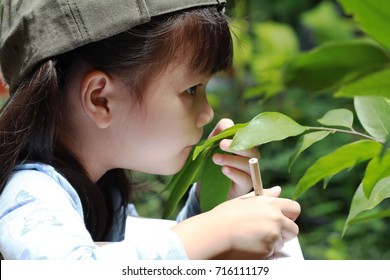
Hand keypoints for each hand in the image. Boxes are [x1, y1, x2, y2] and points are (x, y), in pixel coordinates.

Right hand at [172, 186, 300, 258]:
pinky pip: (271, 253)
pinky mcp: (268, 249)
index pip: (294, 208)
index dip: (290, 215)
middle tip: (269, 233)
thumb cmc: (226, 215)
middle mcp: (275, 218)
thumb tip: (278, 190)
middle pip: (293, 229)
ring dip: (272, 243)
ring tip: (252, 239)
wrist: (215, 232)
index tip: (283, 219)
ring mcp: (273, 234)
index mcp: (270, 203)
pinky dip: (263, 252)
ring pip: (281, 243)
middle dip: (285, 233)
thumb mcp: (245, 200)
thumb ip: (265, 196)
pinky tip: (249, 246)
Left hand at [208, 118, 259, 198]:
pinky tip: (224, 169)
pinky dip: (235, 173)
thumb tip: (227, 125)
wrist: (205, 185)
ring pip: (249, 164)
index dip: (241, 134)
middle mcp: (250, 158)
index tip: (226, 132)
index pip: (250, 137)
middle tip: (222, 144)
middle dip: (237, 146)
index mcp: (244, 146)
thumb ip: (219, 132)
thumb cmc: (211, 162)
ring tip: (215, 158)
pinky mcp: (245, 187)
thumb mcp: (212, 145)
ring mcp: (250, 173)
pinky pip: (245, 179)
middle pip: (252, 150)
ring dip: (232, 160)